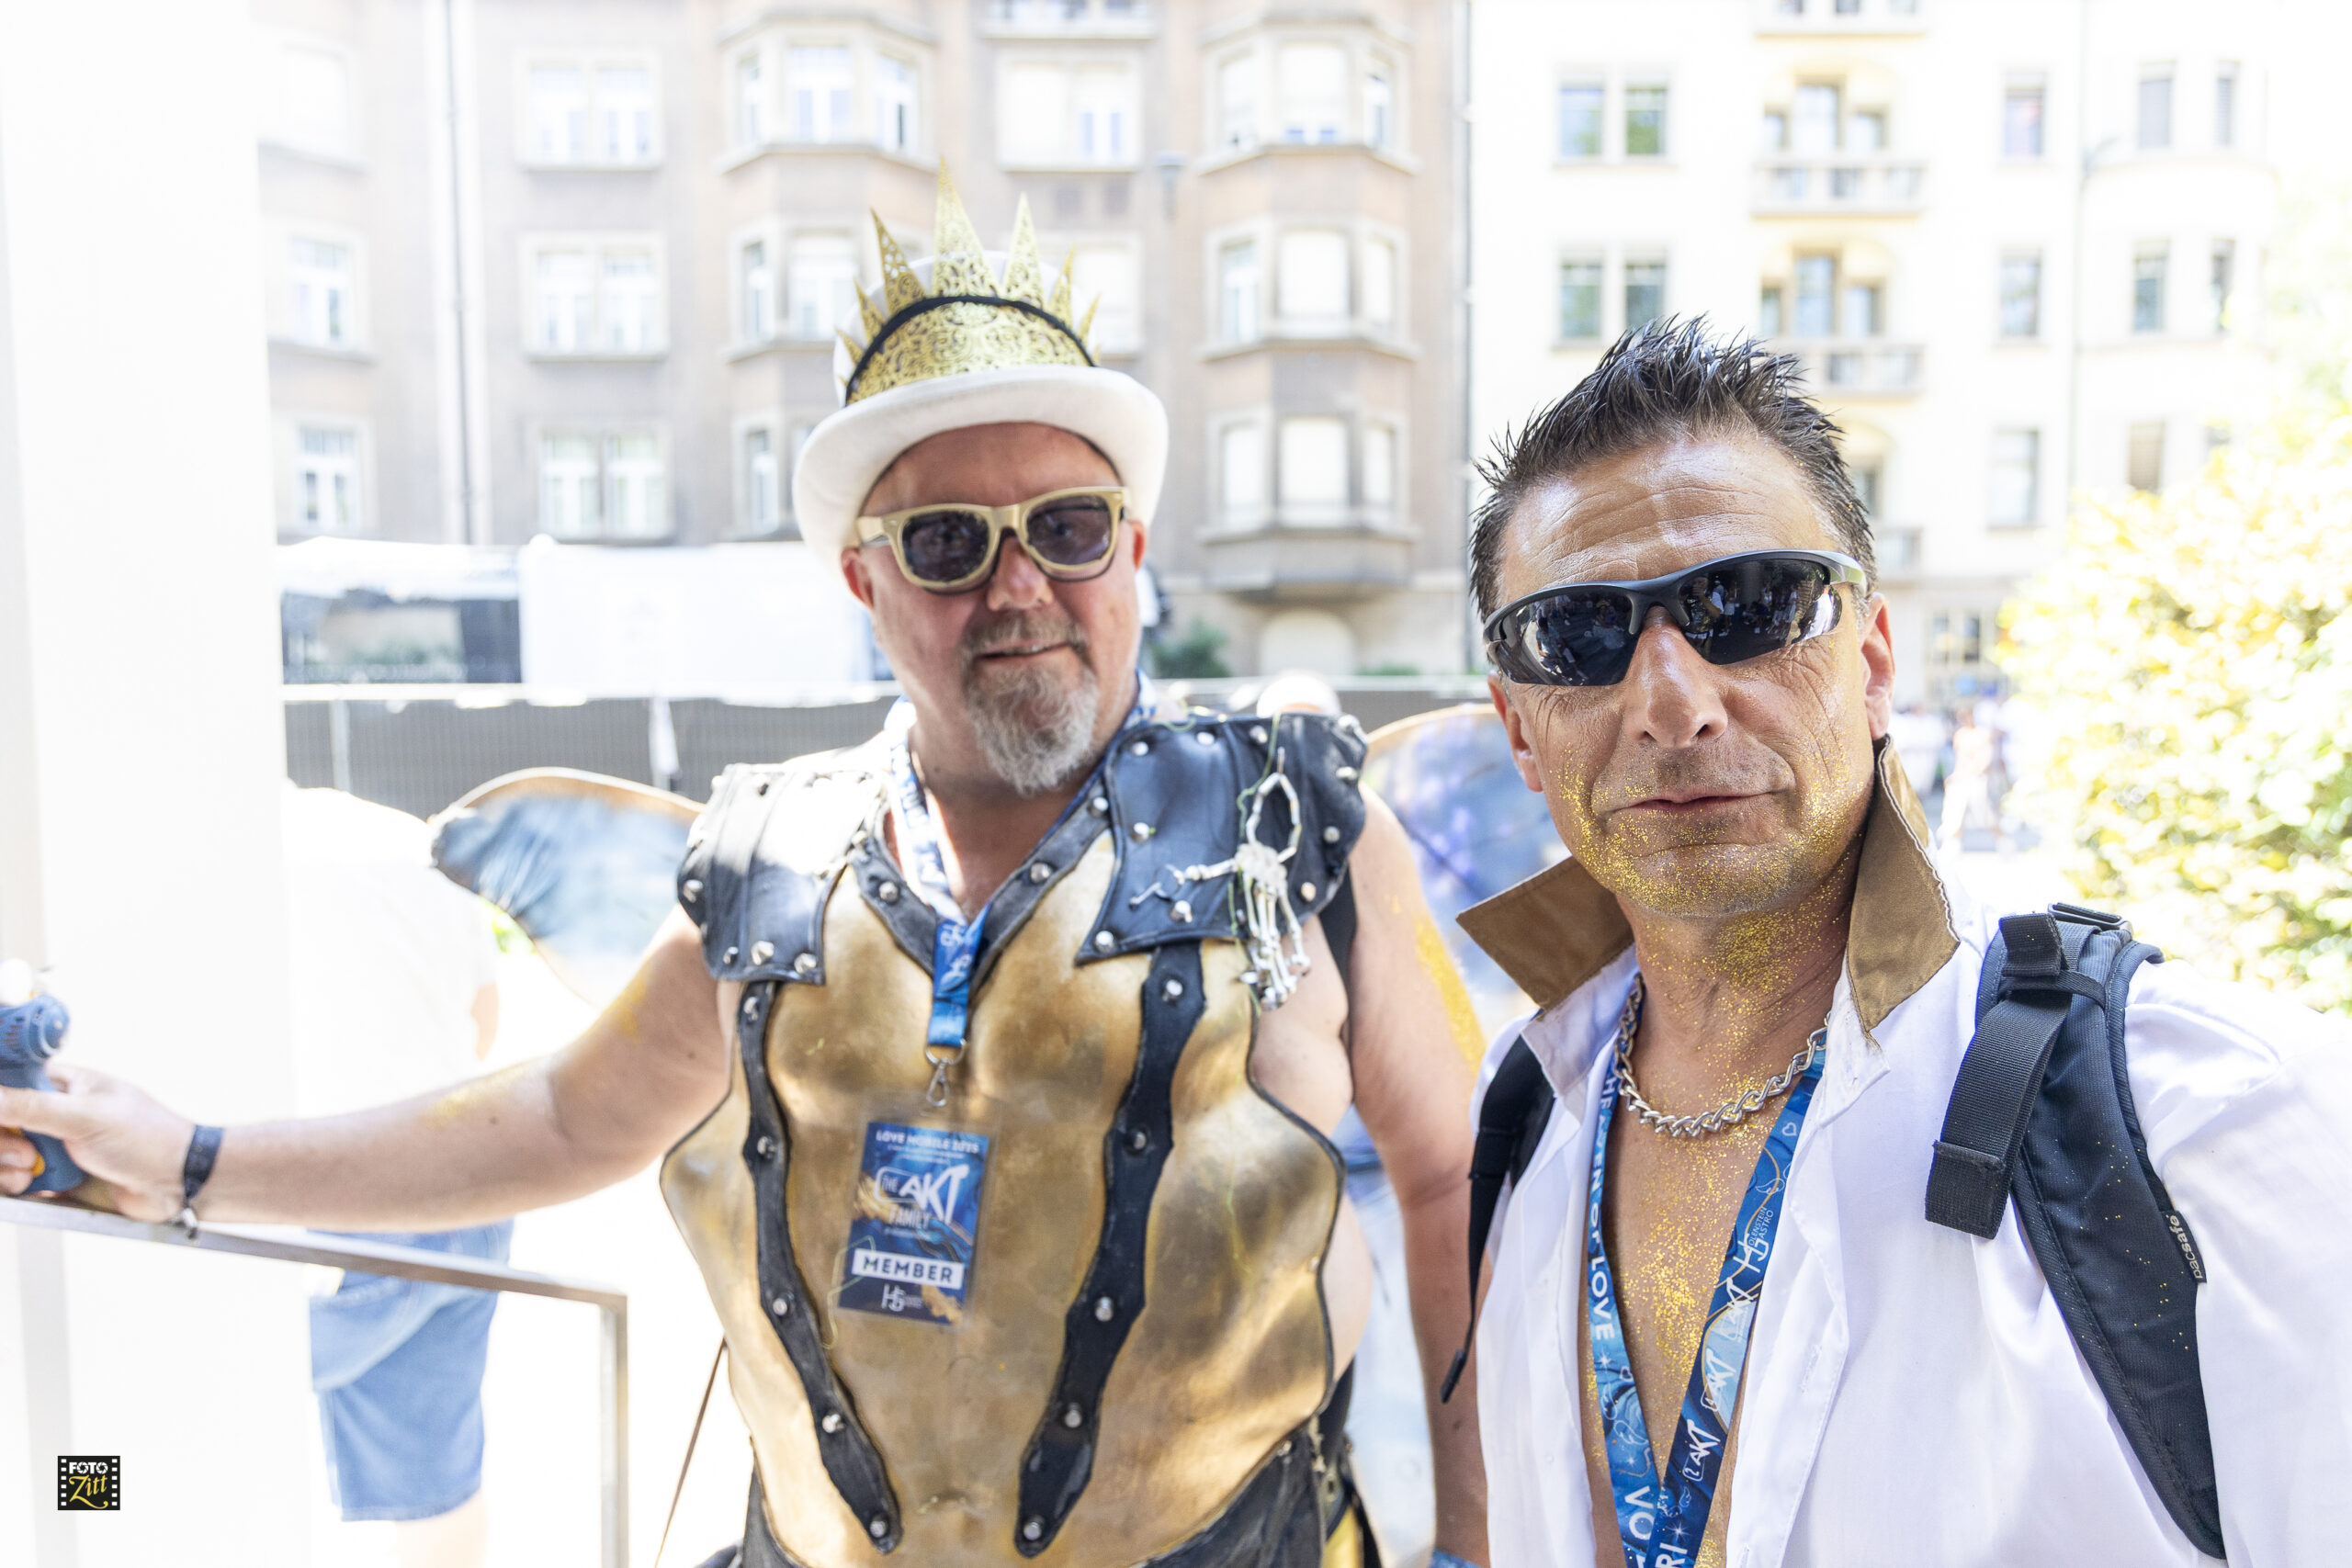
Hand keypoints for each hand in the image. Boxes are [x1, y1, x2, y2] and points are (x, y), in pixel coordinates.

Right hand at [0, 1062, 195, 1219]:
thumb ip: (31, 1106)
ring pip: (3, 1153)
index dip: (0, 1098)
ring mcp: (52, 1144)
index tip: (3, 1119)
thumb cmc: (147, 1138)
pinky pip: (13, 1179)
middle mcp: (53, 1112)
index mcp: (63, 1084)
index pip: (8, 1080)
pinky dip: (14, 1185)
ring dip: (5, 1167)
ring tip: (30, 1174)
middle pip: (1, 1121)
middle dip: (2, 1141)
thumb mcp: (86, 1116)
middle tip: (27, 1152)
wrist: (176, 1183)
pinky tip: (32, 1186)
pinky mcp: (53, 1175)